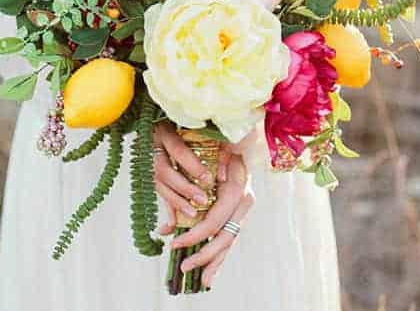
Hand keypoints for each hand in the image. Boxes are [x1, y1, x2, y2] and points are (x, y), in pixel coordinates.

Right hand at [153, 121, 234, 230]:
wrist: (160, 119)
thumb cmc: (191, 124)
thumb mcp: (203, 129)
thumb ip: (215, 147)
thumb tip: (223, 175)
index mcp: (165, 130)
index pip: (178, 150)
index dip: (192, 166)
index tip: (208, 179)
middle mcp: (152, 145)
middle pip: (164, 171)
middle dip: (184, 188)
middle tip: (202, 200)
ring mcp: (146, 159)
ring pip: (157, 184)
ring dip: (175, 201)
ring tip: (193, 214)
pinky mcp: (147, 171)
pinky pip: (157, 191)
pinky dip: (167, 206)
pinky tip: (174, 222)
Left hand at [168, 153, 253, 287]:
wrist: (244, 139)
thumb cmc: (222, 145)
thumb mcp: (211, 156)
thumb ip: (195, 180)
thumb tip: (193, 185)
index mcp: (237, 189)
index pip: (214, 221)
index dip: (194, 235)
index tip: (175, 243)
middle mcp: (244, 201)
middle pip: (225, 237)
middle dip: (203, 255)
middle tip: (184, 267)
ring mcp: (245, 209)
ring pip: (230, 241)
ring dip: (215, 261)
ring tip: (203, 280)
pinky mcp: (241, 212)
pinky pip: (231, 236)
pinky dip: (221, 253)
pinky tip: (213, 269)